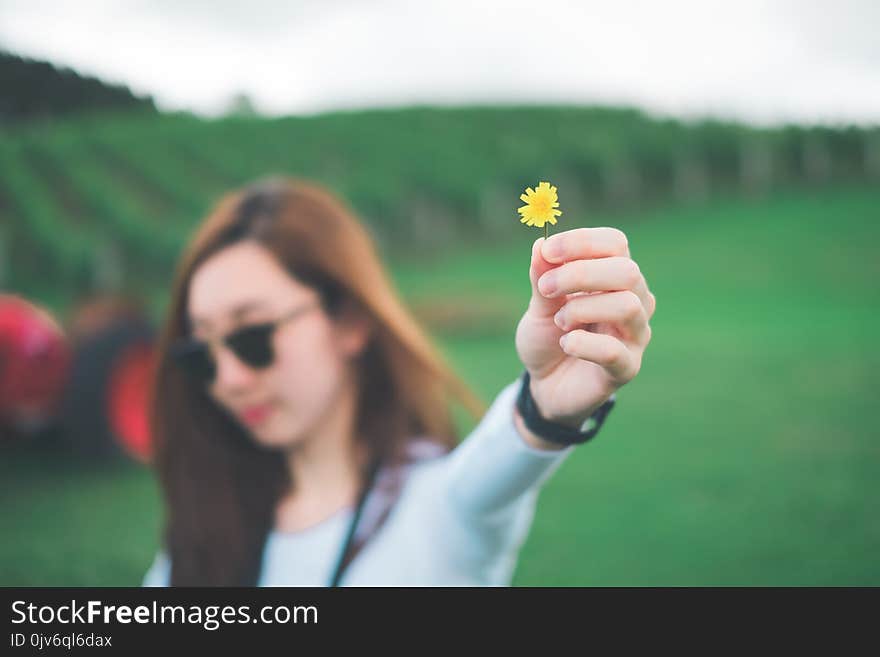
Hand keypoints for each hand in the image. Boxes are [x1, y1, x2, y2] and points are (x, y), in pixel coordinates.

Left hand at [515, 227, 655, 429]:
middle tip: (545, 288)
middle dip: (579, 274)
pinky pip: (613, 351)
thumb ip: (542, 276)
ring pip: (627, 305)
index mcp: (614, 278)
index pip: (615, 243)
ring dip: (581, 308)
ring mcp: (635, 335)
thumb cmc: (549, 338)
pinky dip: (582, 344)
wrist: (545, 386)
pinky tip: (566, 344)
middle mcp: (634, 301)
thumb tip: (540, 243)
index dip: (581, 241)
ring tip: (559, 322)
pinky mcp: (627, 368)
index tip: (547, 251)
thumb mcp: (539, 305)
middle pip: (627, 271)